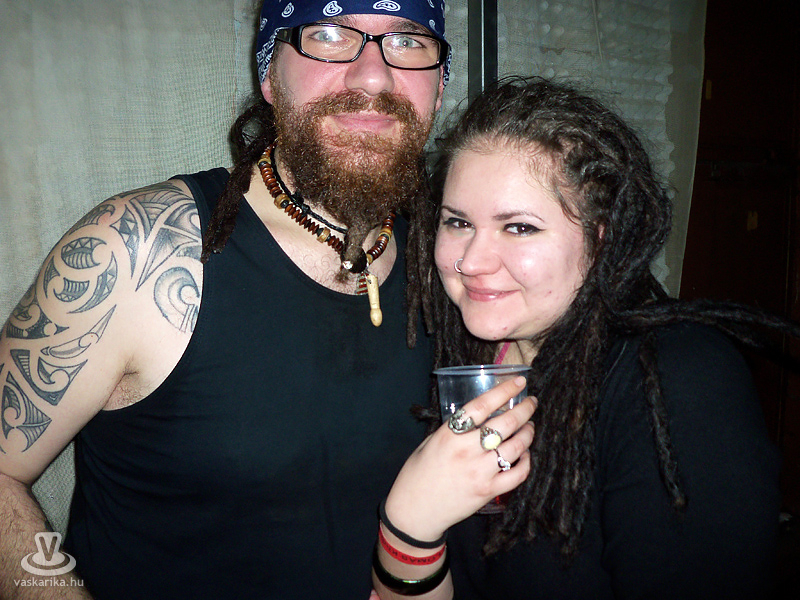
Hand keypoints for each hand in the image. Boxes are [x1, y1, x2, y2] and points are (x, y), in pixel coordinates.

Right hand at [385, 376, 535, 541]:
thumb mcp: (430, 442)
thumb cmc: (417, 474)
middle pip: (505, 424)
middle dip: (524, 410)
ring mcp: (480, 472)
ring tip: (529, 426)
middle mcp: (467, 451)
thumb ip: (453, 429)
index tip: (519, 381)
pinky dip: (526, 462)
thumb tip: (480, 416)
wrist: (415, 511)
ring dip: (527, 433)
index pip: (482, 406)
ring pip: (516, 447)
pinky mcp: (488, 492)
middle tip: (531, 403)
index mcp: (449, 435)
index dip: (503, 391)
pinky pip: (517, 474)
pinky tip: (524, 454)